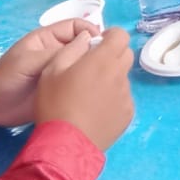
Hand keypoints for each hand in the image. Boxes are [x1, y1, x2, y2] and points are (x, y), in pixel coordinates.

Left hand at [0, 18, 97, 128]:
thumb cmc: (5, 78)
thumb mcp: (28, 61)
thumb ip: (56, 52)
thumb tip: (88, 44)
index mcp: (48, 39)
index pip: (77, 27)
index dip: (91, 31)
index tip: (102, 44)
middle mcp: (58, 53)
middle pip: (84, 45)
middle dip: (97, 50)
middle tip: (110, 62)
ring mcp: (61, 71)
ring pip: (84, 64)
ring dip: (95, 67)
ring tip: (107, 76)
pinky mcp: (63, 89)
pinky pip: (80, 82)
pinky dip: (90, 83)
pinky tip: (99, 89)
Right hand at [34, 28, 135, 149]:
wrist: (65, 144)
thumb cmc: (55, 103)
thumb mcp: (52, 70)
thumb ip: (72, 49)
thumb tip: (87, 39)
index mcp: (103, 60)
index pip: (121, 35)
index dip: (109, 37)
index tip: (95, 46)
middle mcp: (120, 75)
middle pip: (126, 55)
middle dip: (112, 55)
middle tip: (91, 68)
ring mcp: (126, 96)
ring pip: (123, 78)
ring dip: (111, 79)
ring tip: (89, 95)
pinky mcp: (127, 115)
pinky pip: (123, 99)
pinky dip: (112, 99)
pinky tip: (95, 111)